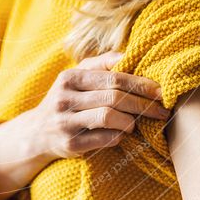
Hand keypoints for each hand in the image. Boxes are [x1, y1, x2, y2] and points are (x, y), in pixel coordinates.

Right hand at [28, 50, 169, 160]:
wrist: (36, 132)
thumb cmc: (66, 99)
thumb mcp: (76, 76)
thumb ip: (101, 63)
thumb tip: (130, 55)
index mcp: (70, 77)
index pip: (113, 77)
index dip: (140, 84)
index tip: (160, 91)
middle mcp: (65, 98)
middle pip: (114, 97)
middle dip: (143, 104)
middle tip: (162, 111)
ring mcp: (66, 122)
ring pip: (108, 117)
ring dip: (130, 121)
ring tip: (136, 123)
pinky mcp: (70, 144)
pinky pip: (103, 139)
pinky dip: (118, 136)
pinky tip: (121, 135)